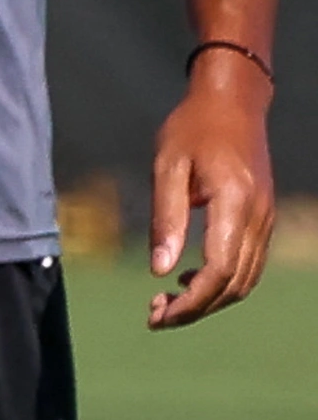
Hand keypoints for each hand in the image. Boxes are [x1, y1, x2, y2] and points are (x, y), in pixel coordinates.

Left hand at [149, 70, 278, 328]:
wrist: (232, 102)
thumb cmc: (192, 129)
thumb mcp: (167, 167)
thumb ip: (166, 219)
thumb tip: (159, 271)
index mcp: (236, 203)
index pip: (219, 270)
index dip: (190, 302)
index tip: (156, 314)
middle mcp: (258, 216)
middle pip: (235, 284)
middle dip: (196, 309)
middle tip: (154, 316)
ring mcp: (265, 218)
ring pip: (246, 279)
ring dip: (210, 300)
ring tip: (166, 303)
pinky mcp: (262, 218)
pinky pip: (248, 264)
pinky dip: (222, 282)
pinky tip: (187, 278)